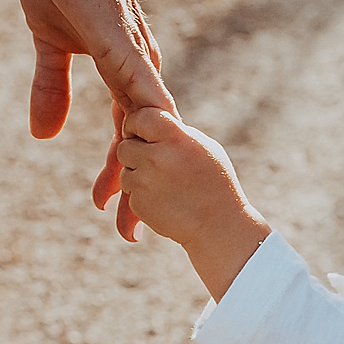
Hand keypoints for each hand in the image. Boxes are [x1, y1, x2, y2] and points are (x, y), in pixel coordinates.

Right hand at [15, 0, 163, 213]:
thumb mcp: (49, 44)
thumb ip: (51, 87)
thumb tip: (43, 135)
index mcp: (121, 67)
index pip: (127, 133)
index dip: (122, 174)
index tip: (110, 210)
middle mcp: (136, 65)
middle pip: (146, 142)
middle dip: (139, 191)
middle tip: (130, 237)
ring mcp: (132, 53)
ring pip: (146, 126)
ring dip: (141, 172)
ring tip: (133, 215)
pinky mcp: (121, 39)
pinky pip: (141, 90)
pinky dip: (147, 123)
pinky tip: (151, 153)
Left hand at [113, 90, 268, 292]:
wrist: (218, 226)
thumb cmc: (215, 183)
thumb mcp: (202, 147)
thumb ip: (174, 133)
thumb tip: (151, 122)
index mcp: (175, 138)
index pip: (141, 117)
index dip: (137, 123)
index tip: (141, 131)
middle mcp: (157, 157)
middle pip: (125, 145)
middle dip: (134, 151)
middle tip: (149, 159)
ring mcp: (146, 182)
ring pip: (125, 170)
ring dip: (137, 174)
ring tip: (162, 183)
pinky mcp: (140, 204)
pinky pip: (130, 193)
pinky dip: (142, 196)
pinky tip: (163, 200)